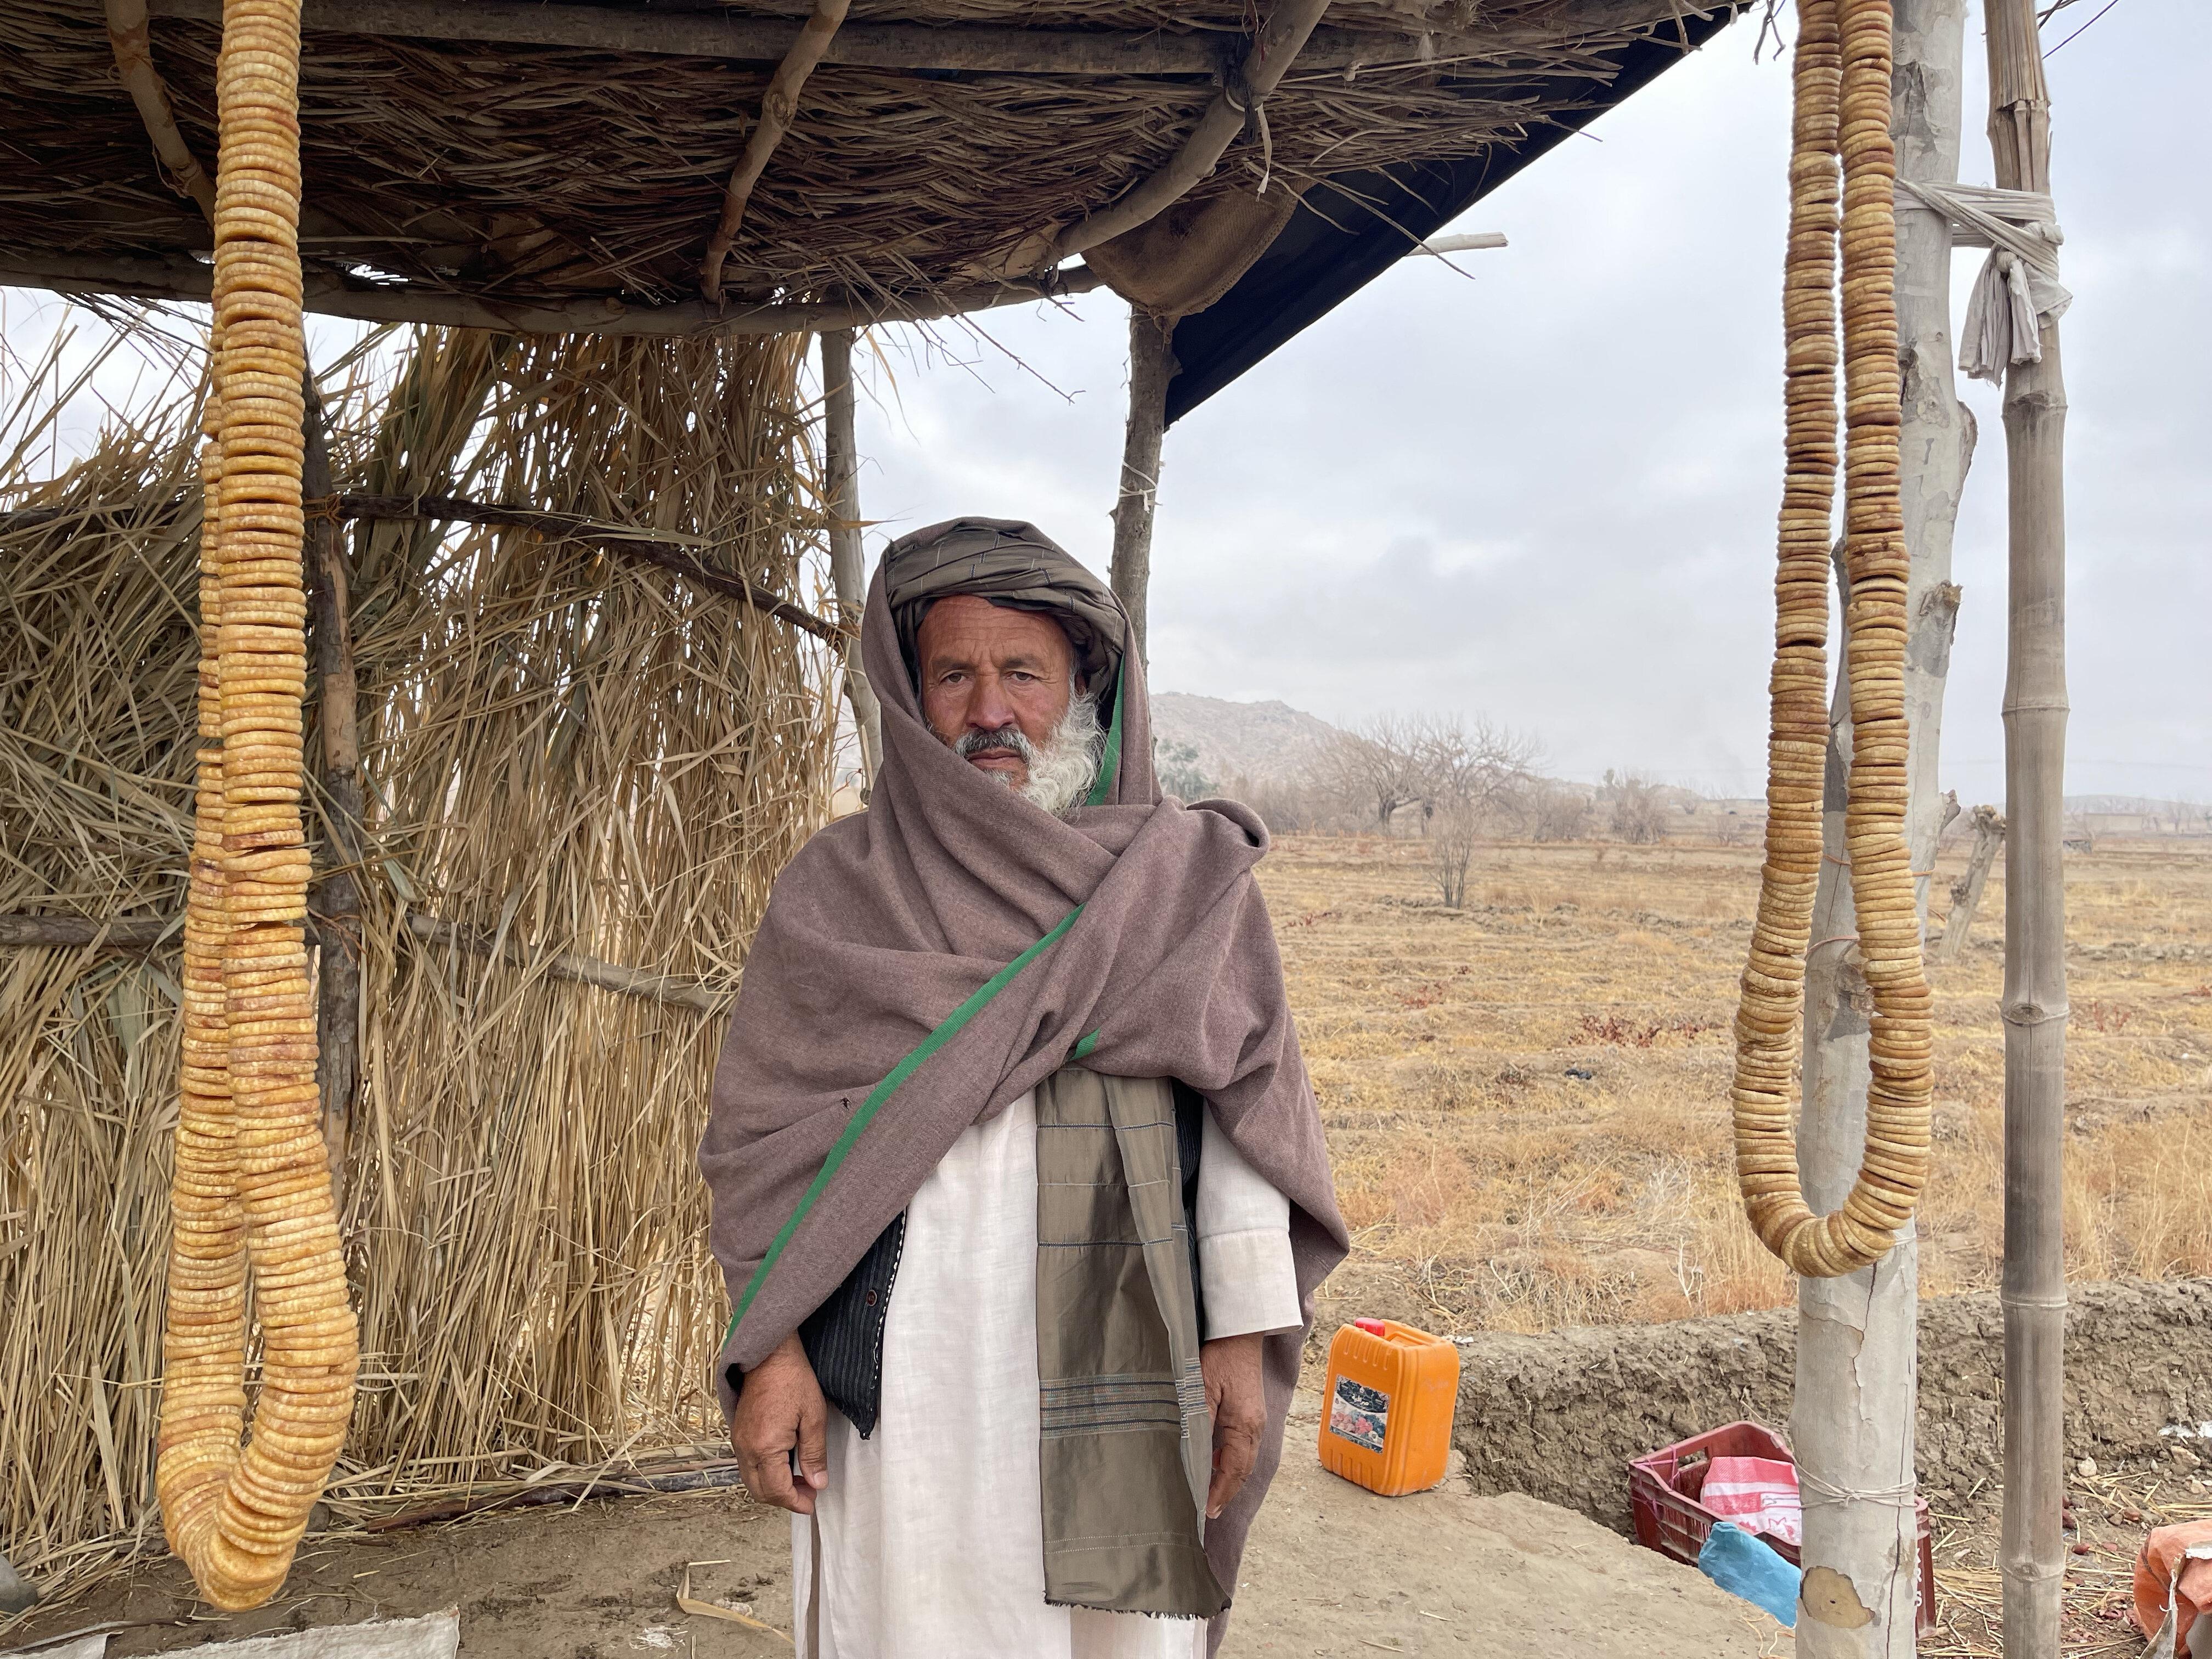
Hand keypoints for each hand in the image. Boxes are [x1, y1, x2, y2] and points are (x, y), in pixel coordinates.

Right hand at [729, 1332, 828, 1514]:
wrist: (770, 1354)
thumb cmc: (793, 1379)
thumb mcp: (813, 1416)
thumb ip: (814, 1454)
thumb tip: (817, 1483)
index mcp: (765, 1447)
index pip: (777, 1490)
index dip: (796, 1502)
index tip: (812, 1502)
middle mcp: (746, 1448)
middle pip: (760, 1491)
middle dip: (784, 1499)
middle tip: (808, 1492)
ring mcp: (739, 1441)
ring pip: (751, 1481)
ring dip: (773, 1487)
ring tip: (799, 1479)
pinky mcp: (738, 1433)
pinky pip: (747, 1465)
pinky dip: (763, 1474)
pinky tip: (783, 1464)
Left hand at [1200, 1333, 1265, 1519]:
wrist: (1240, 1331)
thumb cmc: (1220, 1355)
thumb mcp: (1203, 1386)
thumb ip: (1199, 1420)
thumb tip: (1194, 1453)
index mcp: (1245, 1425)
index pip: (1233, 1469)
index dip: (1220, 1492)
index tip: (1207, 1511)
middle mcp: (1255, 1427)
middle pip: (1242, 1470)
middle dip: (1226, 1491)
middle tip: (1208, 1510)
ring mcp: (1256, 1420)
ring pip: (1244, 1460)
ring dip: (1228, 1478)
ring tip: (1209, 1493)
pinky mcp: (1251, 1412)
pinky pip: (1243, 1446)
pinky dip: (1230, 1461)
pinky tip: (1214, 1460)